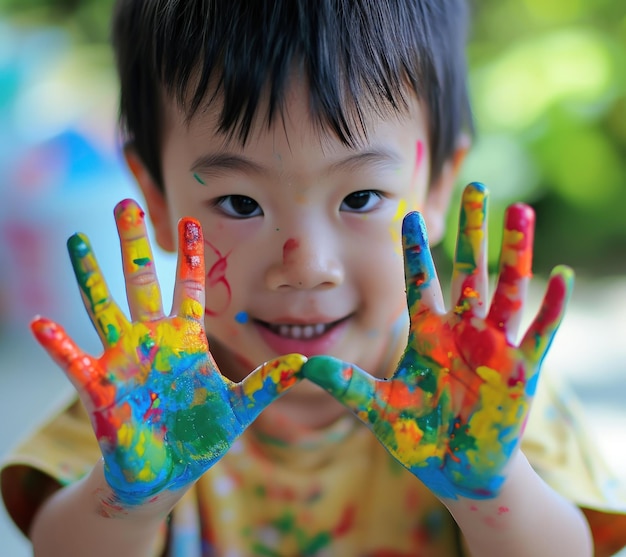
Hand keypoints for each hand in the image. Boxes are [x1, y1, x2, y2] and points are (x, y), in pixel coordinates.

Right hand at [31, 199, 304, 506]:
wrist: (168, 472)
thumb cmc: (202, 435)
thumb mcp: (240, 407)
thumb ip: (267, 383)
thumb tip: (304, 363)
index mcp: (185, 340)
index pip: (188, 288)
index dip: (190, 256)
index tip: (192, 220)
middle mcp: (152, 340)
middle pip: (141, 282)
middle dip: (133, 245)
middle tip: (124, 203)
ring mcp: (123, 360)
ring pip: (104, 308)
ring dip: (90, 275)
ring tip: (77, 240)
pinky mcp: (99, 389)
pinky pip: (74, 362)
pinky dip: (58, 345)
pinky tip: (41, 324)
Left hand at [303, 182, 572, 499]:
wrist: (456, 469)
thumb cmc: (418, 435)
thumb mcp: (378, 408)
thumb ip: (345, 385)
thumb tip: (300, 364)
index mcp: (428, 335)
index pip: (420, 282)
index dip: (415, 251)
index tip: (408, 215)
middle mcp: (462, 332)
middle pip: (469, 271)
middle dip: (472, 231)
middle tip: (476, 187)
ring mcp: (493, 348)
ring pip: (506, 291)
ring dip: (514, 254)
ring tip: (521, 213)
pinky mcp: (520, 372)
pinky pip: (539, 335)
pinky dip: (551, 309)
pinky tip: (560, 278)